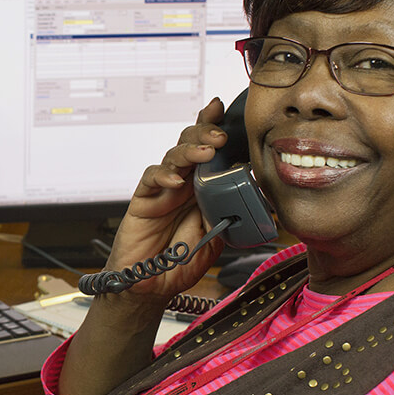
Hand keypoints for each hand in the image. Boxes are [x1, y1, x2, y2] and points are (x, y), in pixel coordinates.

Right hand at [103, 97, 228, 303]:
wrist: (153, 286)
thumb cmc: (182, 260)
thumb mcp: (217, 236)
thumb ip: (227, 213)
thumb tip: (250, 194)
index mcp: (202, 186)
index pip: (207, 149)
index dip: (211, 126)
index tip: (220, 108)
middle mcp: (182, 182)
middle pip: (189, 144)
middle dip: (204, 134)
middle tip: (219, 137)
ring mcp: (162, 189)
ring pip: (172, 156)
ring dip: (189, 151)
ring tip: (205, 152)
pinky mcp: (143, 200)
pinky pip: (151, 179)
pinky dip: (163, 176)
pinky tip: (176, 182)